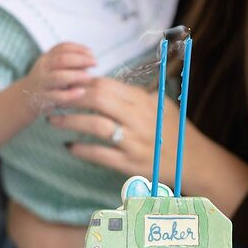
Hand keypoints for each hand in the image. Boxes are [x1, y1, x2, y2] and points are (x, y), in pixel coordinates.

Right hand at [23, 42, 95, 116]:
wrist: (25, 99)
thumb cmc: (47, 82)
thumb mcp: (54, 68)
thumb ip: (69, 63)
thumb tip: (91, 60)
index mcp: (47, 58)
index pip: (63, 47)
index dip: (79, 49)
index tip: (92, 54)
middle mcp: (43, 68)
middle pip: (62, 59)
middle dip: (80, 60)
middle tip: (94, 63)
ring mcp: (42, 83)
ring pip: (58, 77)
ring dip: (75, 75)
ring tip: (88, 77)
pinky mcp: (43, 98)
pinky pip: (57, 96)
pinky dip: (71, 94)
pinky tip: (81, 92)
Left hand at [48, 76, 183, 188]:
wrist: (192, 161)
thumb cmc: (175, 131)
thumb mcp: (160, 105)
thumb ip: (135, 95)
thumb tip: (107, 85)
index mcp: (143, 102)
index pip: (107, 85)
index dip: (83, 83)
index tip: (67, 84)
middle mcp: (138, 119)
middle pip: (98, 100)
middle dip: (72, 97)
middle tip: (55, 99)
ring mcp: (134, 142)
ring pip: (96, 126)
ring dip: (70, 121)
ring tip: (54, 120)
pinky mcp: (130, 164)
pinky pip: (100, 155)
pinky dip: (81, 150)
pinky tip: (69, 146)